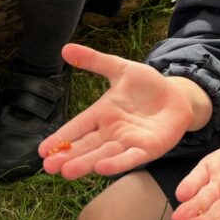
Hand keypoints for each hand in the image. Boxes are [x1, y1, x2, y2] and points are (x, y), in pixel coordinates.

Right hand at [39, 43, 200, 178]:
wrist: (177, 95)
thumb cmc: (147, 85)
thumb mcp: (119, 68)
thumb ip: (93, 61)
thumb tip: (65, 48)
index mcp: (102, 113)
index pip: (76, 127)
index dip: (60, 138)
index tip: (42, 151)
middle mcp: (111, 131)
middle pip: (86, 146)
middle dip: (67, 156)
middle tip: (48, 167)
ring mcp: (128, 141)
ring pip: (103, 154)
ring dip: (86, 163)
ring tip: (67, 171)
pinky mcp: (148, 149)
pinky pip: (130, 157)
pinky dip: (116, 164)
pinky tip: (101, 169)